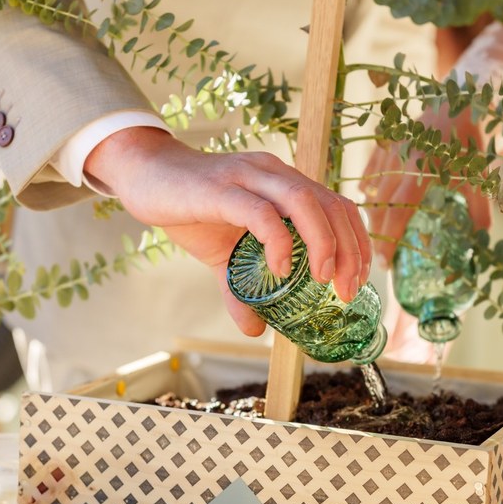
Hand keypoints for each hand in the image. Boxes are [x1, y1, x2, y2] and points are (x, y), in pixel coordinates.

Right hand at [85, 127, 372, 335]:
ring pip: (303, 201)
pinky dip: (278, 240)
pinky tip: (280, 268)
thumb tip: (254, 329)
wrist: (144, 175)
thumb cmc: (189, 207)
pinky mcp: (220, 189)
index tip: (358, 280)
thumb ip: (240, 288)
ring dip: (323, 241)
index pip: (337, 205)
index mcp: (282, 183)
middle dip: (349, 249)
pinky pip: (260, 211)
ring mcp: (248, 177)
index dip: (356, 241)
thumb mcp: (220, 254)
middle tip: (346, 290)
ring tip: (322, 278)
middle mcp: (272, 173)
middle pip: (330, 204)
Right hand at [360, 106, 490, 264]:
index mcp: (422, 173)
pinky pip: (372, 166)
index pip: (399, 213)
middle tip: (378, 255)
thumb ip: (478, 204)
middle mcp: (402, 163)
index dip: (391, 239)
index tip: (387, 262)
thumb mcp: (478, 173)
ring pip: (374, 187)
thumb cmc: (469, 140)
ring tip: (373, 231)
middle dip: (377, 233)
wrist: (458, 100)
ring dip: (372, 211)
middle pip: (381, 205)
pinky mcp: (389, 141)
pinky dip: (368, 182)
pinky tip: (366, 195)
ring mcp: (392, 151)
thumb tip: (482, 233)